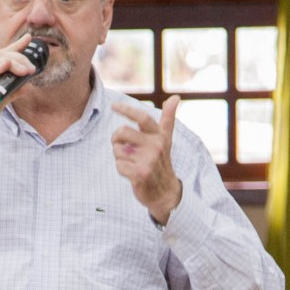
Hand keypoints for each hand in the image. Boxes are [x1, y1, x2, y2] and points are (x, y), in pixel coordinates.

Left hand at [111, 96, 183, 222]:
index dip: (127, 110)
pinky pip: (119, 165)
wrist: (166, 193)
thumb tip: (176, 97)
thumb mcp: (166, 140)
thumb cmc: (161, 163)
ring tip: (132, 163)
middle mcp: (155, 146)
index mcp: (159, 136)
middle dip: (116, 140)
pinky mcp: (140, 174)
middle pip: (122, 132)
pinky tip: (131, 174)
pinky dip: (121, 170)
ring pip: (118, 150)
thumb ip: (168, 118)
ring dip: (119, 157)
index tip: (113, 106)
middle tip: (122, 147)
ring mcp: (148, 160)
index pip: (142, 117)